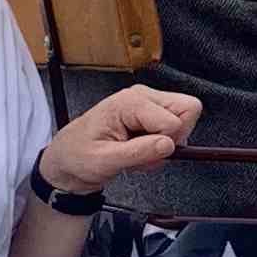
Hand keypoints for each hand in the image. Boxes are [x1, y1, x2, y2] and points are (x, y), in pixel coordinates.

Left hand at [42, 87, 200, 197]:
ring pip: (184, 120)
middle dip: (174, 138)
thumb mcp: (104, 160)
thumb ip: (138, 152)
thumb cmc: (78, 155)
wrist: (68, 159)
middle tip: (146, 151)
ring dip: (165, 144)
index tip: (146, 153)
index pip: (176, 119)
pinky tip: (138, 148)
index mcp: (130, 102)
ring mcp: (147, 103)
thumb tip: (169, 144)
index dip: (167, 142)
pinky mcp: (150, 113)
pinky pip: (174, 128)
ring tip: (137, 151)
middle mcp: (141, 96)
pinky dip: (160, 145)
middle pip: (188, 110)